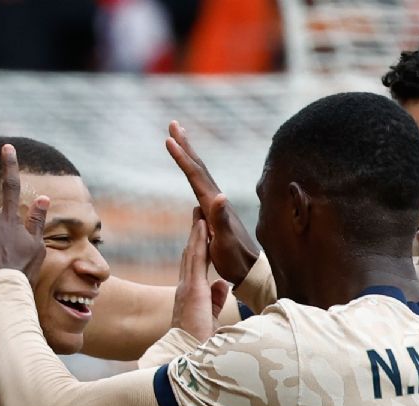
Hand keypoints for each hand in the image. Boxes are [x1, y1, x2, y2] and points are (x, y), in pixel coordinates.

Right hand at [165, 120, 258, 283]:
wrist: (249, 268)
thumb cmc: (235, 258)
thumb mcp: (226, 241)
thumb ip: (222, 219)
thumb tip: (219, 195)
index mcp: (214, 203)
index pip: (195, 175)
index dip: (182, 157)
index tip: (168, 139)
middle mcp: (215, 199)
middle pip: (198, 166)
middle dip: (185, 144)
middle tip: (173, 123)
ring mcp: (216, 203)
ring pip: (199, 173)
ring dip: (189, 154)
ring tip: (179, 139)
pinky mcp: (215, 210)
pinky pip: (200, 184)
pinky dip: (193, 172)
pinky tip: (191, 173)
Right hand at [171, 211, 230, 341]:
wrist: (187, 355)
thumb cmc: (198, 343)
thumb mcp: (211, 316)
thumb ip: (216, 299)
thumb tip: (222, 284)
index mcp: (191, 295)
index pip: (196, 267)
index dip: (199, 248)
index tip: (202, 232)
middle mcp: (186, 288)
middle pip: (191, 254)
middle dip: (196, 234)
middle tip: (198, 214)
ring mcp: (187, 287)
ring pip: (192, 252)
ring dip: (197, 232)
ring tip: (200, 213)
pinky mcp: (193, 288)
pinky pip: (196, 258)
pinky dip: (199, 240)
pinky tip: (202, 225)